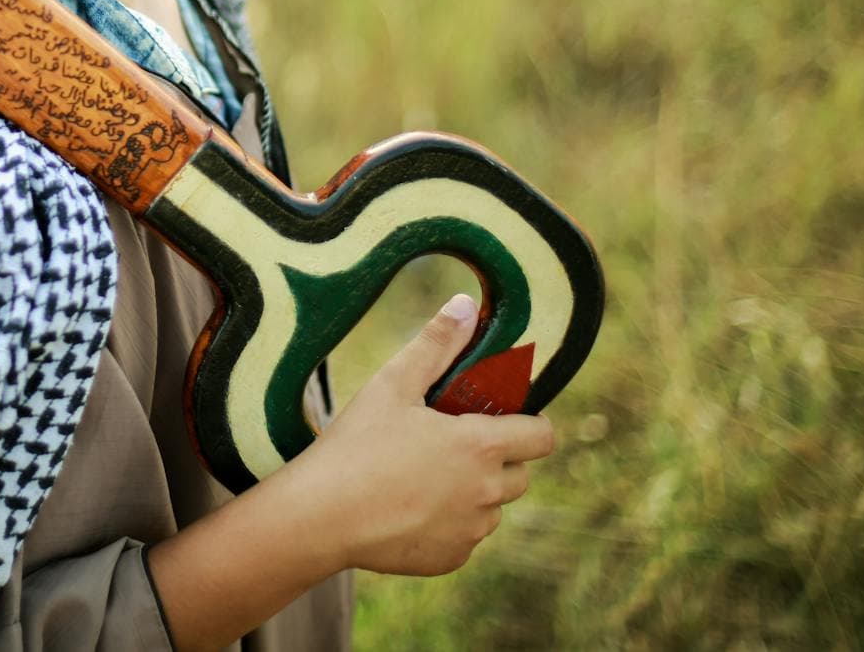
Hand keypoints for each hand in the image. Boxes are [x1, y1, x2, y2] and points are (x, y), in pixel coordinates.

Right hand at [287, 293, 556, 576]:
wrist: (320, 516)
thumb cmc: (356, 443)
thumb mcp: (393, 384)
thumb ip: (435, 344)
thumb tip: (465, 304)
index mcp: (481, 445)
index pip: (543, 437)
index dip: (530, 425)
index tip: (505, 419)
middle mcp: (487, 492)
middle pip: (519, 475)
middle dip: (496, 459)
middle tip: (450, 446)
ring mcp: (471, 531)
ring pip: (492, 508)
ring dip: (472, 493)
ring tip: (422, 478)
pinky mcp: (451, 559)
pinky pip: (465, 537)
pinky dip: (448, 524)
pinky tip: (408, 509)